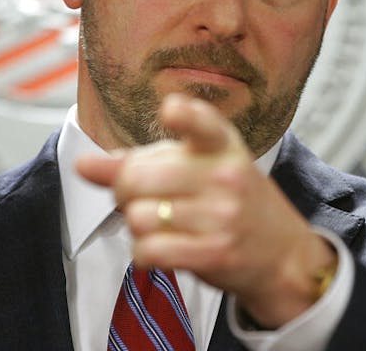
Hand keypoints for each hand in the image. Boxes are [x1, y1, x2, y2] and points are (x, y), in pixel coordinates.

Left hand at [75, 93, 336, 327]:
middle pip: (137, 177)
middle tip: (137, 197)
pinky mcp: (214, 253)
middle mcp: (225, 175)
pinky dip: (145, 252)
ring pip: (138, 216)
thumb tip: (82, 164)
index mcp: (221, 145)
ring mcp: (222, 216)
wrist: (284, 254)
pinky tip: (162, 247)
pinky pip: (149, 250)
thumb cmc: (230, 202)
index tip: (171, 110)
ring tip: (159, 223)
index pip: (202, 121)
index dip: (183, 115)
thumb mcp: (196, 168)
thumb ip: (138, 161)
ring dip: (136, 225)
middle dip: (123, 190)